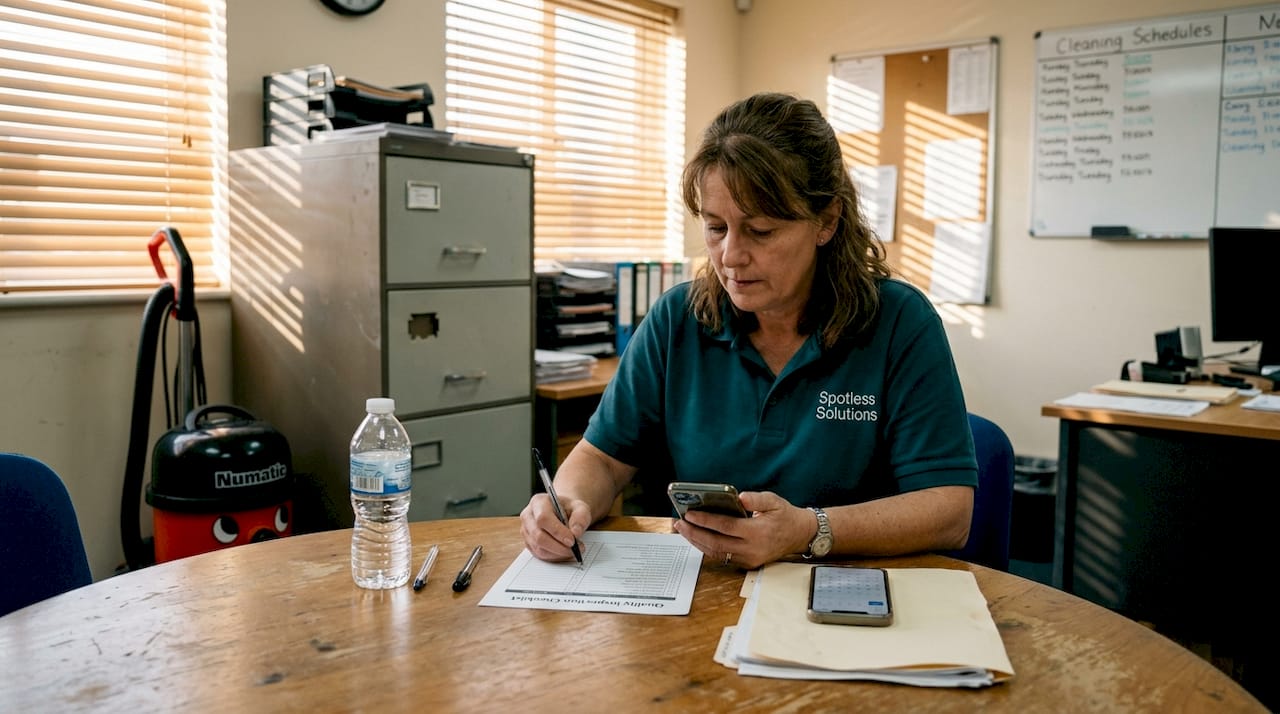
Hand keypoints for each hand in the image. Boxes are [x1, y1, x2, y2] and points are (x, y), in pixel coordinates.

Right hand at [520, 492, 590, 561]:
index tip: (572, 540)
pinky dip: (554, 557)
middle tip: (575, 549)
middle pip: (539, 536)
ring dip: (558, 553)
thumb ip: (581, 517)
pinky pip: (540, 555)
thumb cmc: (568, 509)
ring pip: (539, 548)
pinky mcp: (529, 543)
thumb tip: (576, 532)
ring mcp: (526, 531)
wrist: (562, 512)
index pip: (543, 518)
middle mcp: (528, 516)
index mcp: (538, 502)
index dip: (557, 531)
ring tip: (573, 550)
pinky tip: (564, 552)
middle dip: (559, 546)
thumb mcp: (580, 507)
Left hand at [672, 490, 809, 569]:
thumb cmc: (785, 516)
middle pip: (716, 543)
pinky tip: (697, 538)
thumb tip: (739, 497)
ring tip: (683, 530)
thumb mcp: (774, 501)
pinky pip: (723, 557)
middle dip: (695, 533)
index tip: (690, 514)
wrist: (800, 535)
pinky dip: (708, 548)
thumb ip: (756, 499)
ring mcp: (750, 559)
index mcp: (758, 532)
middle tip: (680, 523)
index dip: (706, 521)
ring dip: (698, 542)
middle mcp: (753, 549)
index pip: (726, 527)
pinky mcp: (748, 564)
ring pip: (717, 554)